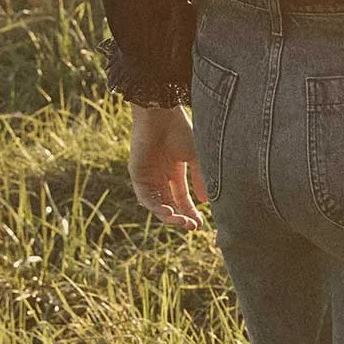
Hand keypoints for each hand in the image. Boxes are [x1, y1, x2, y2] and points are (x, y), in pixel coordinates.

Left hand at [129, 104, 205, 230]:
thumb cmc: (181, 132)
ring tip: (182, 222)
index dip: (191, 212)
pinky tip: (169, 211)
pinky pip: (146, 197)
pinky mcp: (137, 175)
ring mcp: (149, 176)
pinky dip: (157, 206)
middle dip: (182, 217)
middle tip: (192, 226)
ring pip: (158, 204)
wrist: (161, 116)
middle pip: (171, 204)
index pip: (183, 198)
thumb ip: (200, 178)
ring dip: (169, 216)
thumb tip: (205, 201)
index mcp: (175, 170)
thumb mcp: (197, 158)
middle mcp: (161, 176)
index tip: (201, 224)